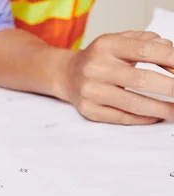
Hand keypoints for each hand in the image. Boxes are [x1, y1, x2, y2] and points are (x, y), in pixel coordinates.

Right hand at [58, 31, 173, 124]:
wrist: (67, 75)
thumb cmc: (100, 58)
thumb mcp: (121, 42)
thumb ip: (148, 43)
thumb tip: (173, 59)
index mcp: (106, 45)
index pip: (145, 51)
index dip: (170, 59)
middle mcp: (95, 68)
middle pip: (141, 80)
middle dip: (170, 88)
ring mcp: (90, 91)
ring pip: (132, 103)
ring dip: (160, 109)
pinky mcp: (88, 110)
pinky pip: (121, 117)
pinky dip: (142, 118)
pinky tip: (155, 116)